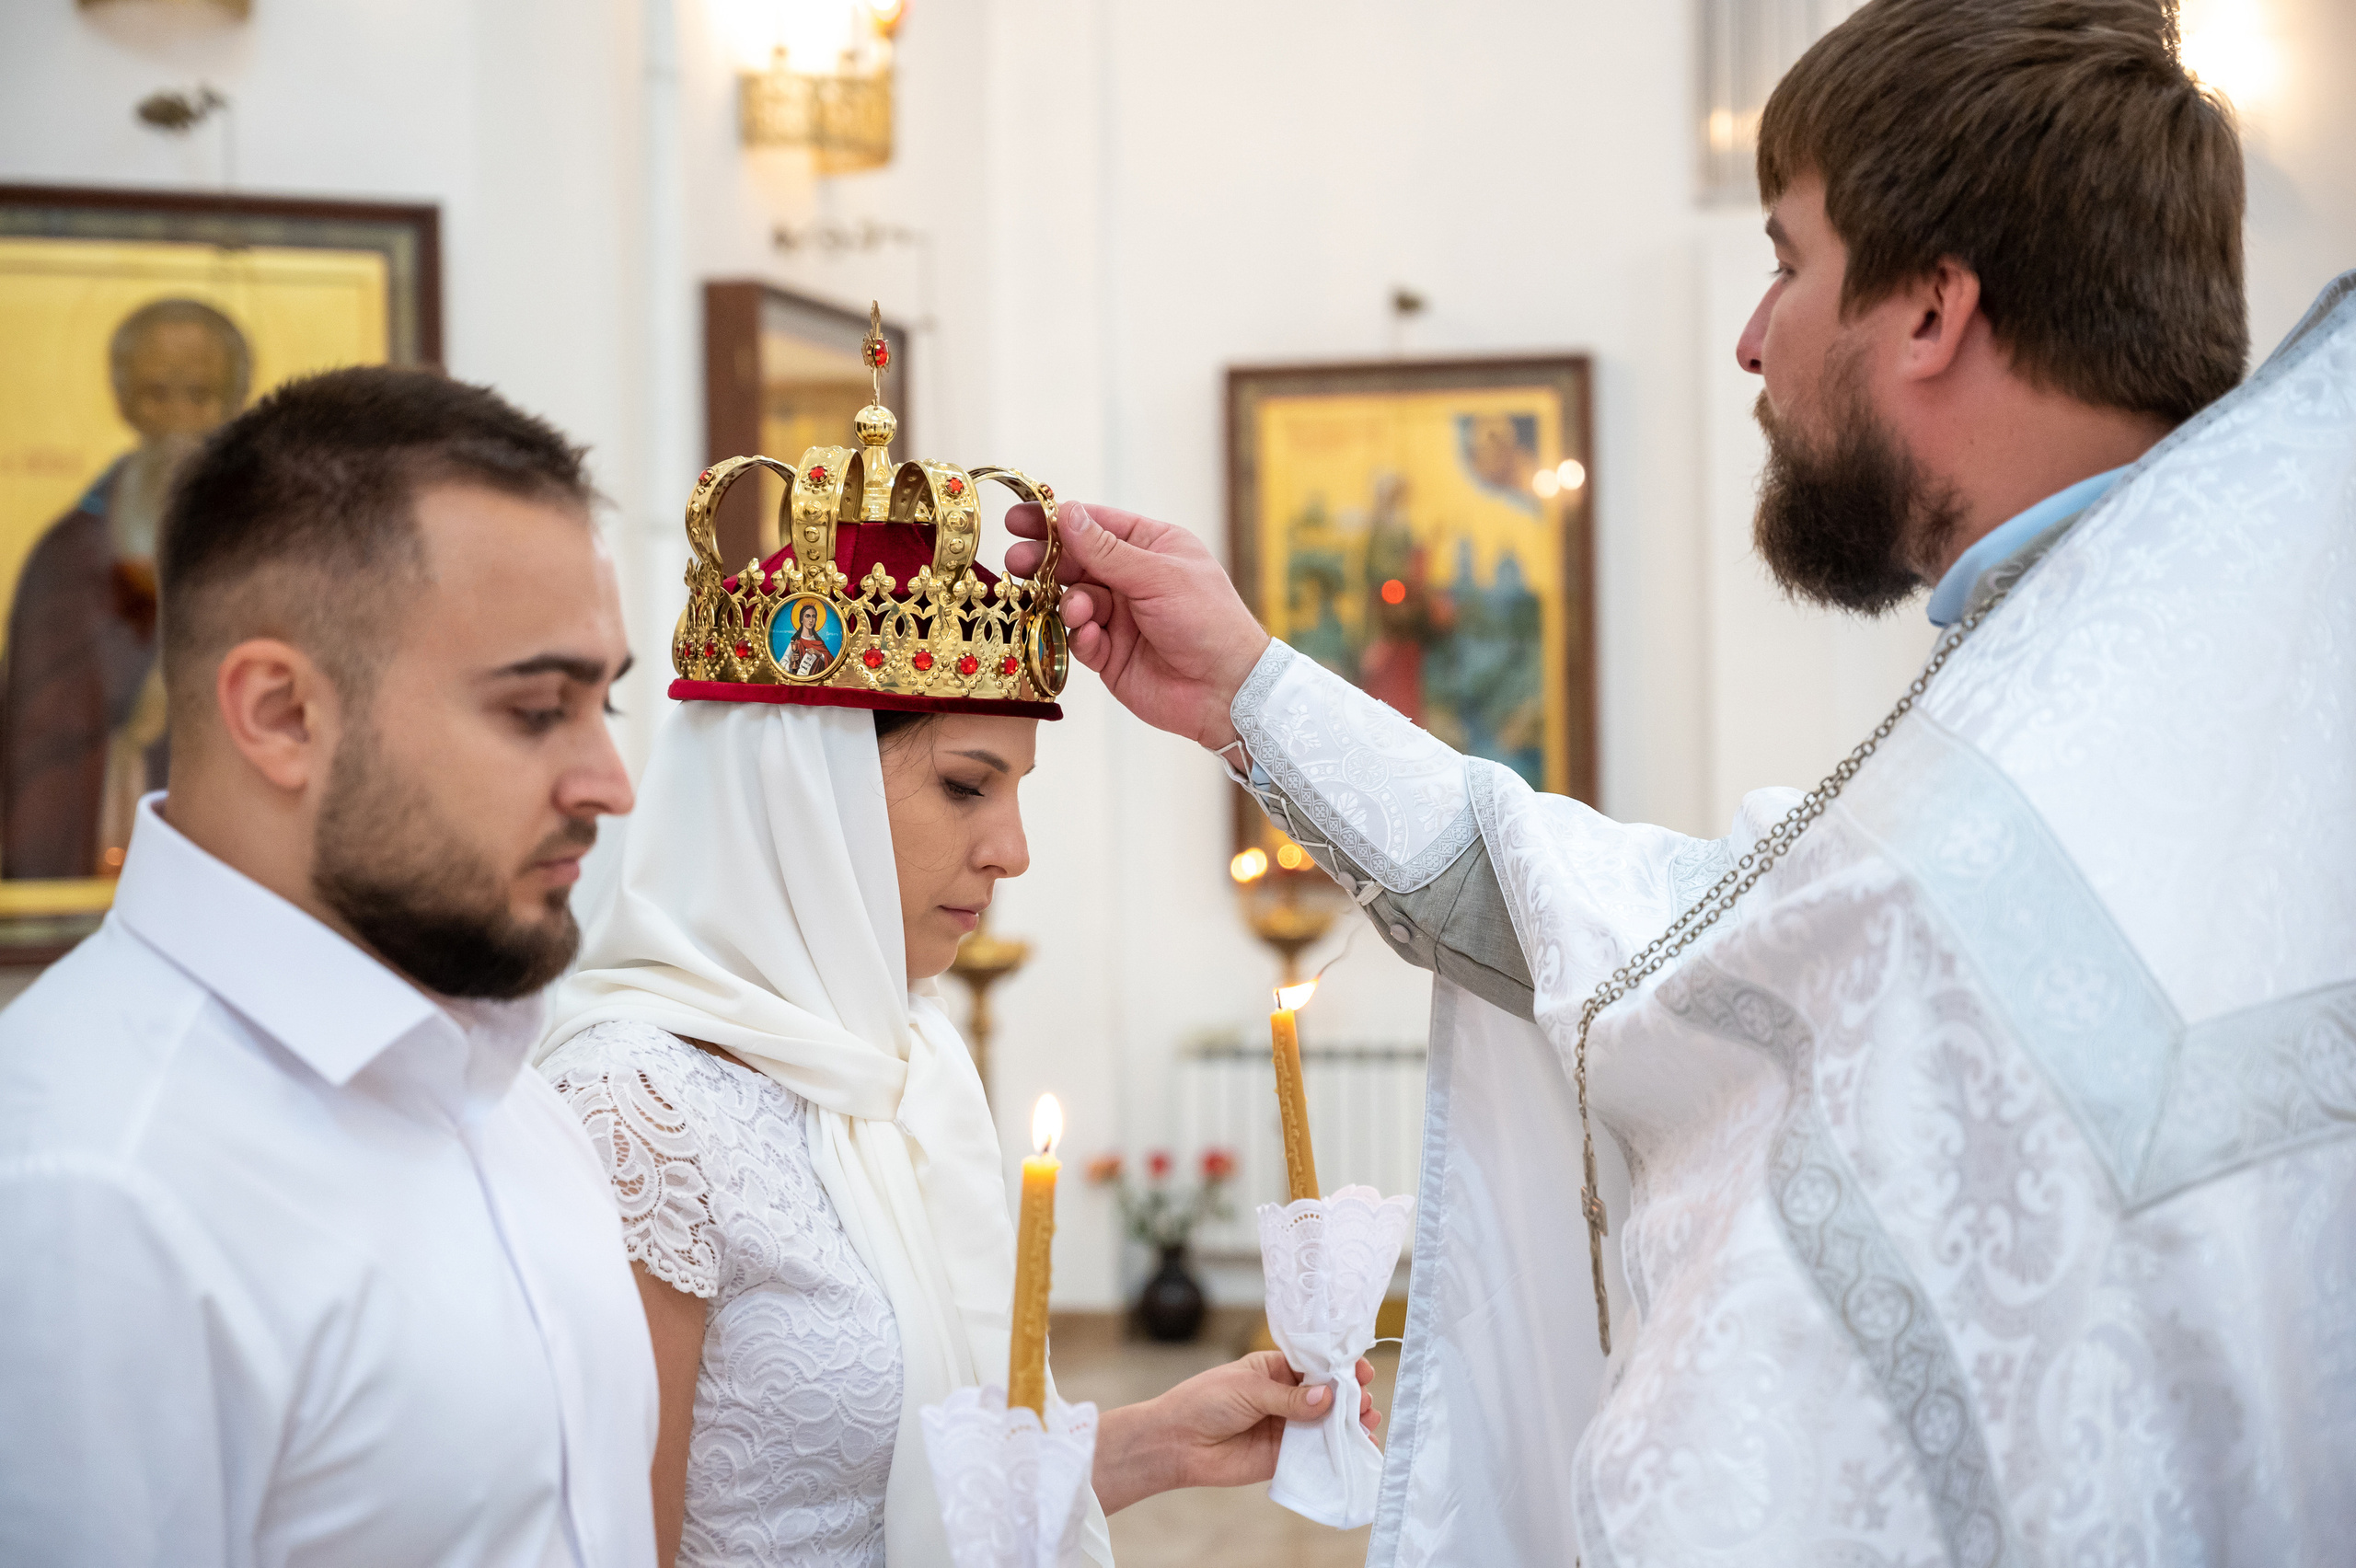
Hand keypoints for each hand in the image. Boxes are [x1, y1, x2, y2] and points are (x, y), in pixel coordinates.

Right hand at [1004, 501, 1269, 750]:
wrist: (1225, 690)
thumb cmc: (1208, 621)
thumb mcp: (1158, 576)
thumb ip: (1106, 550)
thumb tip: (1068, 514)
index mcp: (1151, 547)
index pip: (1095, 525)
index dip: (1056, 520)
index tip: (1017, 519)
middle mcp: (1132, 579)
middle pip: (1075, 562)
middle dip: (1046, 562)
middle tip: (1018, 562)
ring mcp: (1120, 617)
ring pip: (1073, 601)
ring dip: (1070, 604)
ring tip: (1079, 612)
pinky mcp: (1110, 654)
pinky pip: (1079, 639)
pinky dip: (1080, 637)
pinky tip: (1092, 639)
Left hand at [1090, 1351, 1378, 1513]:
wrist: (1177, 1443)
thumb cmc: (1206, 1401)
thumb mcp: (1249, 1389)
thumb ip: (1290, 1397)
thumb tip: (1329, 1397)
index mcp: (1276, 1369)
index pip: (1316, 1366)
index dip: (1340, 1367)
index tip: (1361, 1370)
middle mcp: (1287, 1398)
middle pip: (1328, 1396)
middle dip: (1350, 1396)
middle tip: (1365, 1401)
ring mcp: (1287, 1428)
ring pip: (1327, 1425)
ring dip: (1350, 1424)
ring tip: (1368, 1422)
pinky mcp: (1284, 1458)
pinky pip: (1316, 1455)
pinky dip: (1337, 1453)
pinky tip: (1357, 1449)